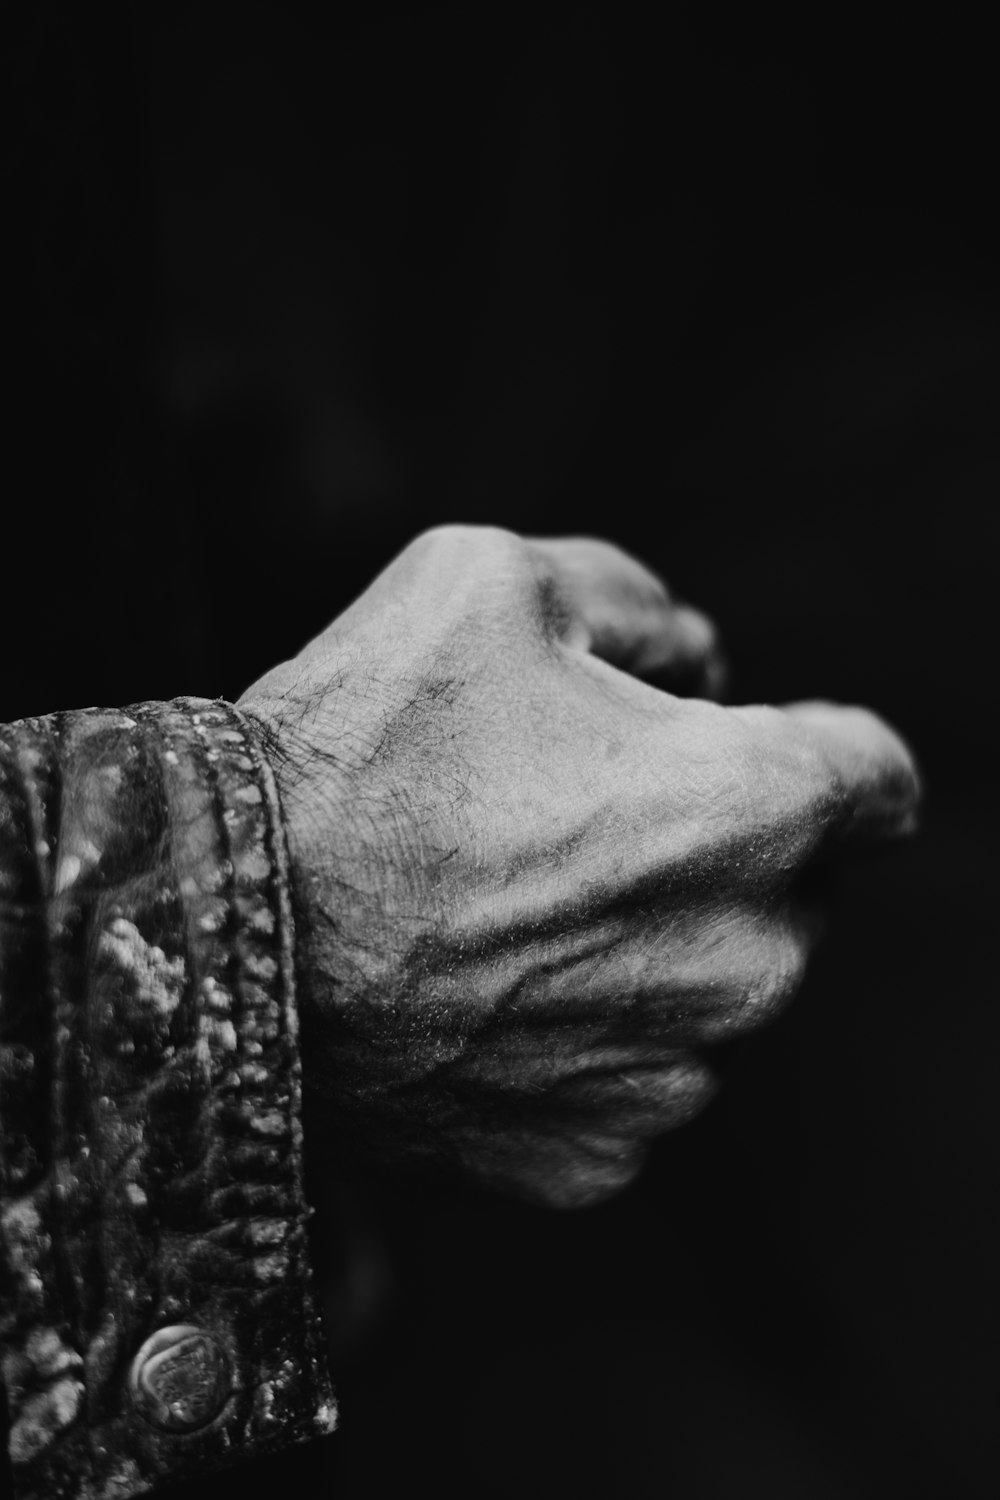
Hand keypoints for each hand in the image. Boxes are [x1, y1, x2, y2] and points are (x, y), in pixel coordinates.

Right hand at [239, 526, 919, 1206]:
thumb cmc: (356, 744)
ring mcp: (673, 1076)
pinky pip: (626, 1079)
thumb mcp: (494, 576)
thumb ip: (640, 603)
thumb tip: (702, 664)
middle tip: (574, 818)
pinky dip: (578, 1038)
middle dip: (714, 844)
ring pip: (707, 991)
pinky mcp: (594, 1157)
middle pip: (793, 889)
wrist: (217, 931)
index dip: (824, 748)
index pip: (880, 777)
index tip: (760, 747)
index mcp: (754, 807)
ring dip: (646, 946)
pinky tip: (479, 999)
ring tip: (508, 911)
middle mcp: (749, 959)